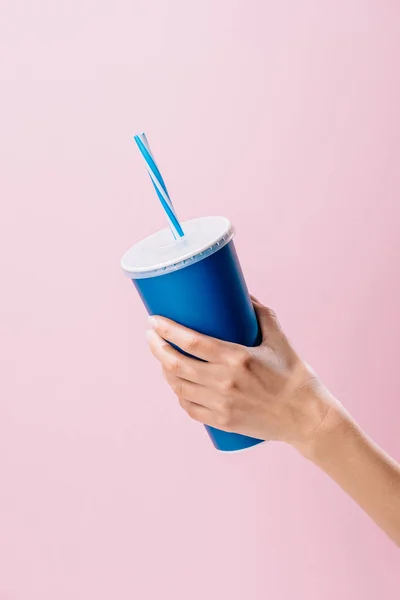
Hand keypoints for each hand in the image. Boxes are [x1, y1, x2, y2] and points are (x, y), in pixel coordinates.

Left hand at [146, 298, 338, 454]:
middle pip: (177, 364)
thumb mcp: (279, 338)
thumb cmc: (294, 375)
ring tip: (161, 355)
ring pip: (178, 386)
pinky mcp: (222, 421)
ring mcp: (222, 405)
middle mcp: (225, 382)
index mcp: (238, 358)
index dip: (167, 330)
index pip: (191, 342)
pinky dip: (178, 394)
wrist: (307, 417)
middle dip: (157, 347)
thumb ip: (260, 313)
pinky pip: (189, 408)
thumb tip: (242, 294)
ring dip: (164, 369)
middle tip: (151, 335)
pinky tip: (175, 383)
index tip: (154, 320)